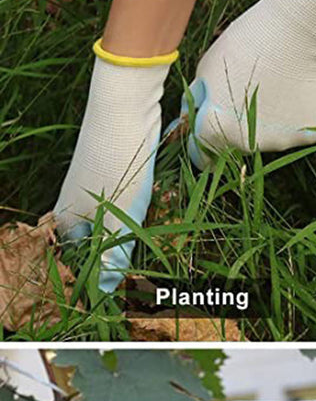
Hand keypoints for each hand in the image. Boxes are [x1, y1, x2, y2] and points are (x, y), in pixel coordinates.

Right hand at [54, 42, 175, 291]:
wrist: (125, 109)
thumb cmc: (118, 166)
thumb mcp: (118, 220)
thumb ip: (112, 257)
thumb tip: (103, 291)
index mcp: (67, 222)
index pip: (81, 263)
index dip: (103, 278)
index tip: (128, 290)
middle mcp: (77, 207)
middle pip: (103, 246)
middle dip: (126, 256)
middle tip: (152, 271)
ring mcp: (96, 191)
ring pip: (120, 225)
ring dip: (141, 234)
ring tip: (163, 242)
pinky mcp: (117, 177)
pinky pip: (131, 206)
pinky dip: (147, 212)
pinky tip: (162, 212)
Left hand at [180, 0, 315, 166]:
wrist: (302, 32)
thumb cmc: (250, 41)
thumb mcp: (208, 66)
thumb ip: (199, 101)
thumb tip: (194, 120)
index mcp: (218, 130)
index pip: (202, 157)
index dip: (203, 141)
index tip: (209, 125)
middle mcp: (249, 146)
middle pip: (239, 144)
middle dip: (239, 125)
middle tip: (250, 88)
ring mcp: (283, 143)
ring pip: (272, 137)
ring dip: (272, 119)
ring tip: (279, 83)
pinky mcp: (312, 136)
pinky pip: (301, 130)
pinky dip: (299, 115)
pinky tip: (301, 88)